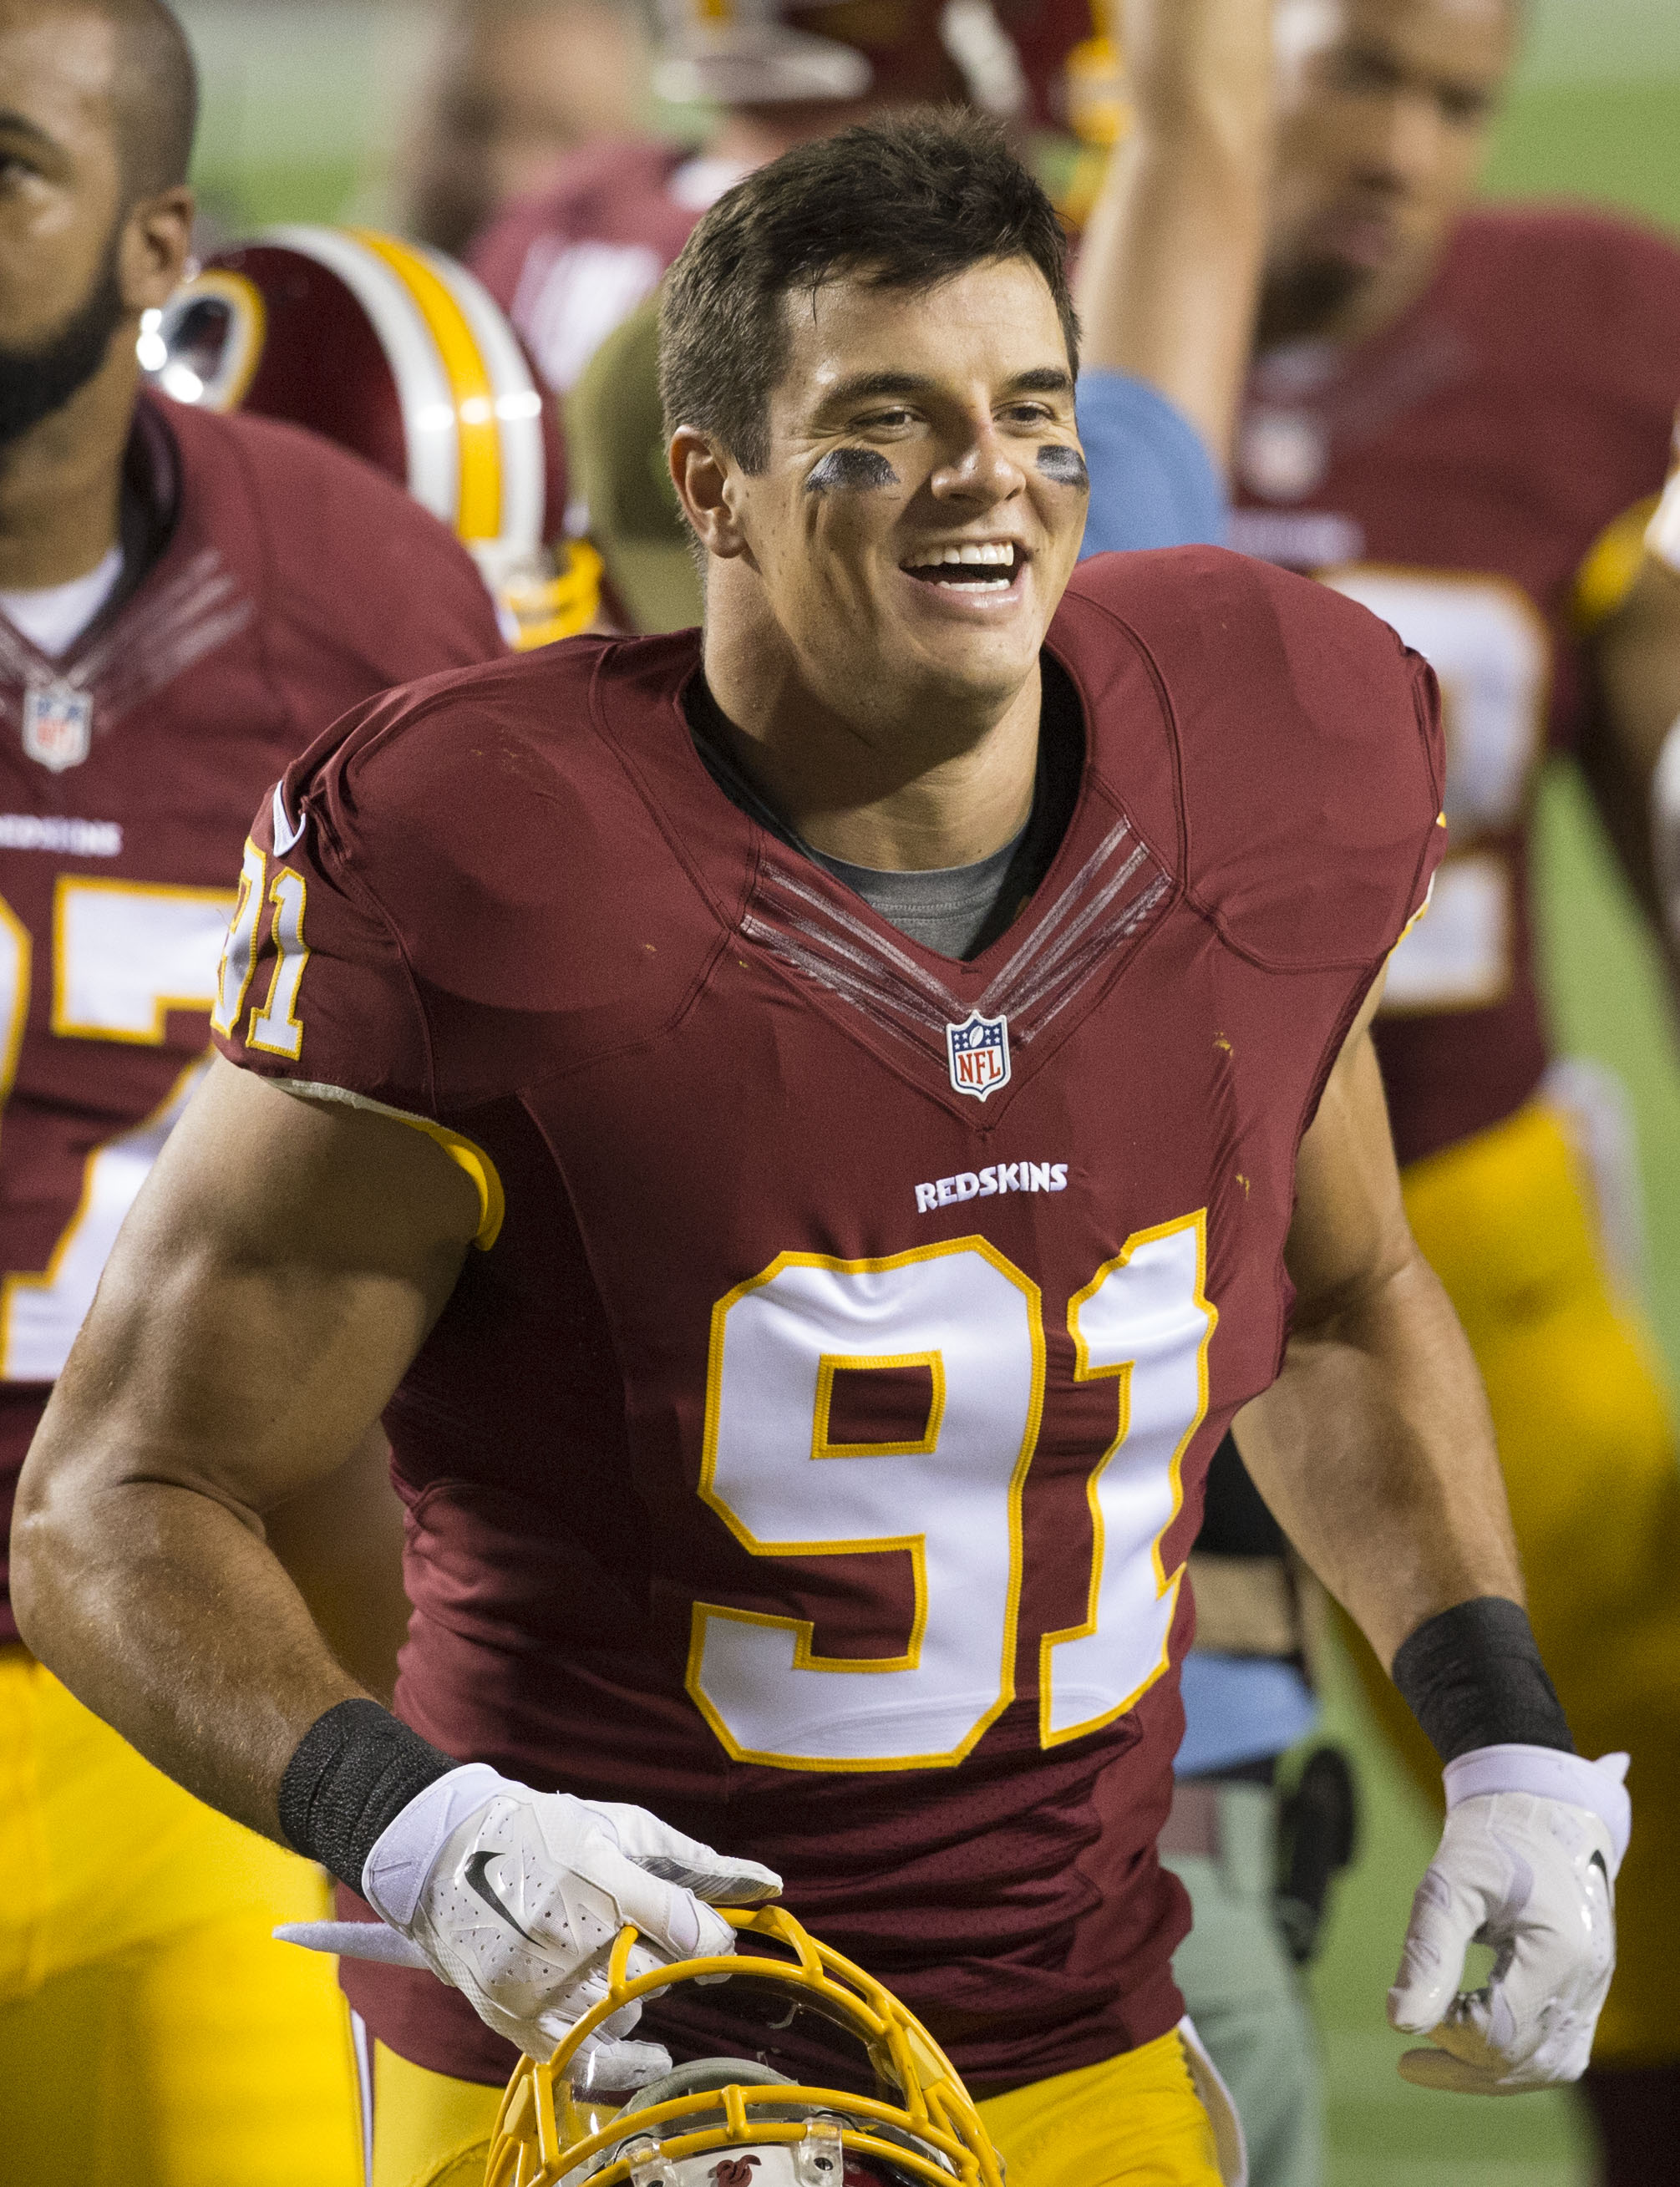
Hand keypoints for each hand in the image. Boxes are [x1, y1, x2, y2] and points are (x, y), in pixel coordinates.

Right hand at [336, 1763, 779, 2058]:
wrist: (442, 1856)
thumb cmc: (541, 1831)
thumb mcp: (618, 1826)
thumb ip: (693, 1861)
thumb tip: (769, 1883)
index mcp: (600, 1877)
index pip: (683, 1924)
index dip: (714, 1934)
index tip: (715, 1933)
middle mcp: (571, 1934)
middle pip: (659, 1974)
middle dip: (675, 1962)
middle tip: (666, 1946)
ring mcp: (539, 1981)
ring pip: (625, 2016)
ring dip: (638, 1998)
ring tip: (620, 1968)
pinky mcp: (514, 2017)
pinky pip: (583, 2058)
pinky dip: (619, 2059)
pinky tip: (644, 2050)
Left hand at [1388, 1745, 1629, 2091]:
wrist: (1540, 1812)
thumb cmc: (1491, 1840)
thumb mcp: (1448, 1883)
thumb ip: (1428, 1952)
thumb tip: (1398, 2023)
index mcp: (1558, 1951)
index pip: (1501, 2029)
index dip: (1449, 2030)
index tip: (1410, 2006)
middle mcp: (1587, 1979)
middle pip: (1524, 2057)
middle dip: (1463, 2062)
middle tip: (1407, 2058)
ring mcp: (1594, 1988)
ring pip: (1548, 2065)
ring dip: (1489, 2074)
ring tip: (1429, 2069)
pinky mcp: (1588, 1990)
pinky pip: (1560, 2049)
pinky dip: (1516, 2060)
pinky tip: (1471, 2051)